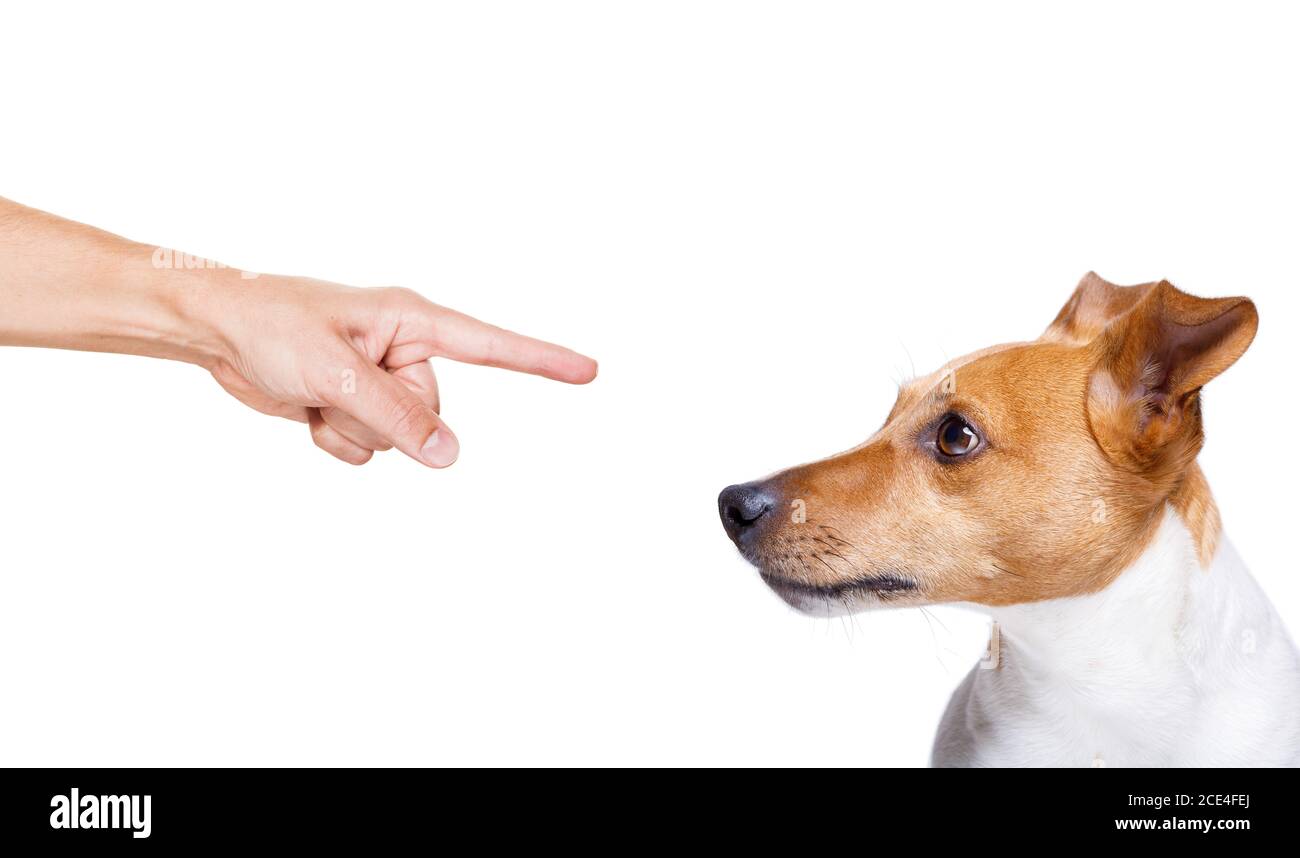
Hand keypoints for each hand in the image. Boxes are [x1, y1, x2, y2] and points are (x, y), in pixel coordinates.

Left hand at [201, 275, 596, 466]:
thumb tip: (450, 454)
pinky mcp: (357, 405)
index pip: (492, 346)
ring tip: (317, 392)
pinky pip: (370, 451)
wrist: (215, 330)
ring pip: (400, 439)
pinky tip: (310, 409)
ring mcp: (382, 380)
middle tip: (337, 384)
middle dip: (385, 416)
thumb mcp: (337, 370)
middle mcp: (406, 350)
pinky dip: (338, 439)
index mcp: (414, 322)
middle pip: (433, 414)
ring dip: (355, 429)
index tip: (589, 372)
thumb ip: (397, 414)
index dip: (543, 360)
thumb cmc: (272, 326)